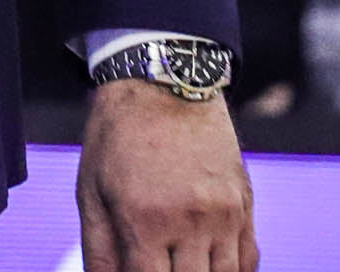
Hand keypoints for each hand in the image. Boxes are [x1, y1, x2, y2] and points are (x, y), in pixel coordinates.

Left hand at [78, 81, 255, 270]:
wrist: (162, 86)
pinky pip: (248, 261)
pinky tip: (210, 268)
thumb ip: (99, 250)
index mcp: (143, 220)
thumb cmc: (118, 139)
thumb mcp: (90, 191)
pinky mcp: (244, 206)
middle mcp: (189, 222)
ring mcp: (223, 216)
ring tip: (181, 265)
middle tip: (158, 266)